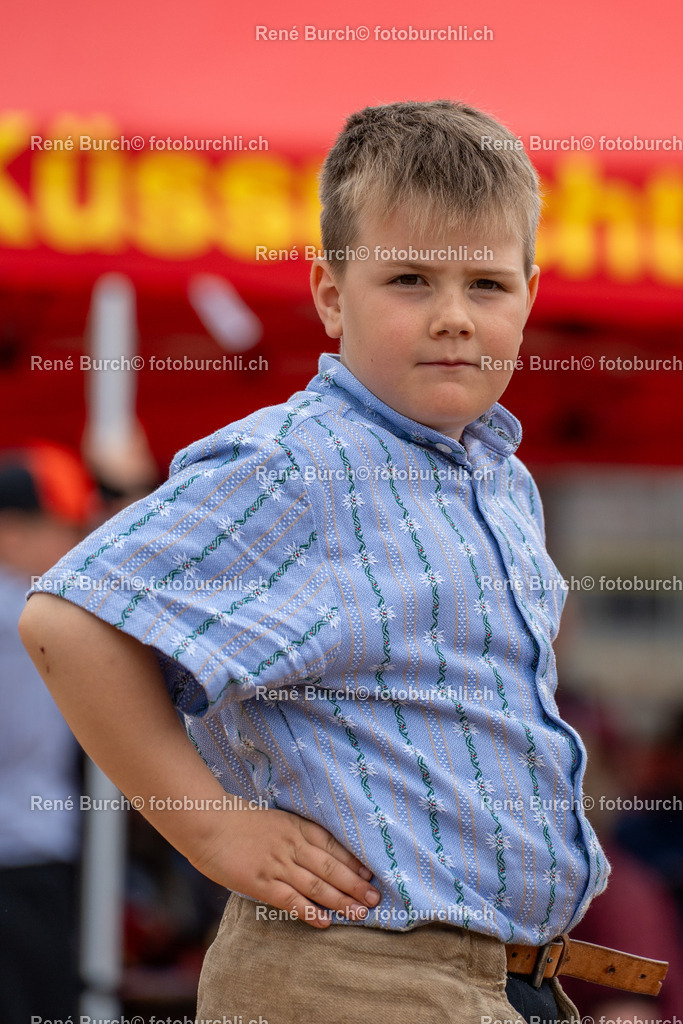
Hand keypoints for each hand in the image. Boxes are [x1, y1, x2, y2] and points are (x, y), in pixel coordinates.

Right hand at [191, 806, 379, 928]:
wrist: (208, 821)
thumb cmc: (239, 820)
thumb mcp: (274, 820)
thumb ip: (293, 834)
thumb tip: (313, 852)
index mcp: (297, 827)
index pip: (333, 845)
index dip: (354, 862)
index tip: (372, 874)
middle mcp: (292, 845)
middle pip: (331, 866)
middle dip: (356, 884)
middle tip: (375, 898)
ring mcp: (278, 864)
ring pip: (317, 885)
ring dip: (341, 900)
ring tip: (361, 912)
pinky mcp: (261, 882)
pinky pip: (290, 900)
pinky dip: (310, 912)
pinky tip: (325, 923)